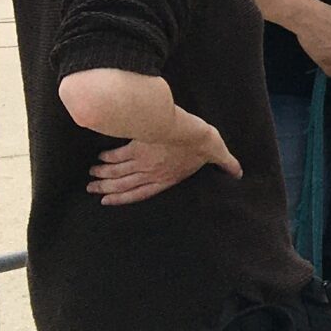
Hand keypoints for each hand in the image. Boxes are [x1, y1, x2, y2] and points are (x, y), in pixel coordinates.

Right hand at [90, 113, 238, 204]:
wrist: (185, 129)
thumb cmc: (201, 142)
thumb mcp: (217, 153)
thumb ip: (226, 163)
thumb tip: (240, 172)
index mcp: (166, 178)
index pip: (140, 192)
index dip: (123, 199)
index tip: (107, 201)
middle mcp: (149, 173)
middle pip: (123, 184)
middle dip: (106, 188)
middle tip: (91, 190)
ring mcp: (140, 161)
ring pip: (116, 171)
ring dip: (103, 175)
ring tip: (91, 177)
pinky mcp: (135, 145)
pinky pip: (117, 154)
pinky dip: (107, 158)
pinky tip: (100, 159)